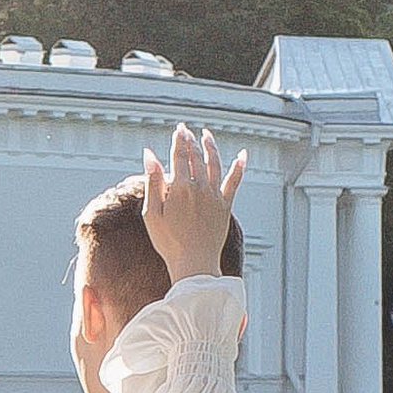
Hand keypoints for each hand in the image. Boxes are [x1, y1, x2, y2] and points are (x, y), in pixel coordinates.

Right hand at [141, 124, 246, 281]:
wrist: (194, 263)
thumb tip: (150, 154)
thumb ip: (152, 181)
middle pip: (196, 157)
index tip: (178, 129)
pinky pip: (235, 181)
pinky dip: (239, 166)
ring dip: (211, 147)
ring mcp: (215, 195)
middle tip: (187, 131)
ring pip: (215, 163)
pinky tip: (242, 155)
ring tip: (207, 135)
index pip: (179, 155)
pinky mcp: (226, 205)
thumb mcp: (152, 212)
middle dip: (191, 140)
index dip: (179, 140)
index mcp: (180, 188)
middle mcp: (200, 187)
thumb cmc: (169, 242)